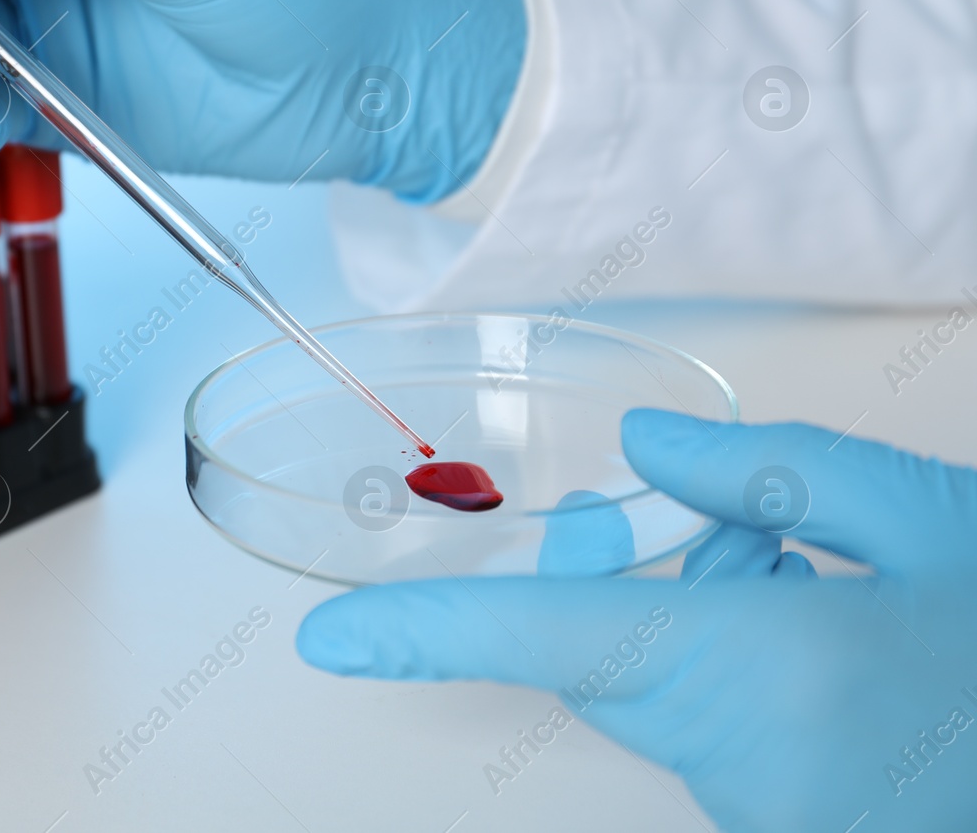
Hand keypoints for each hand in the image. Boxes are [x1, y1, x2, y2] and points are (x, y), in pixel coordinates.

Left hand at [297, 410, 976, 831]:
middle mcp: (737, 761)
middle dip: (625, 574)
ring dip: (703, 612)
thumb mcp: (933, 524)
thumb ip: (774, 474)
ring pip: (662, 688)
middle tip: (717, 520)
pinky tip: (825, 631)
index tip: (328, 640)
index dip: (422, 635)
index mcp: (760, 669)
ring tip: (816, 572)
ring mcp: (758, 812)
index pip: (547, 644)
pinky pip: (713, 733)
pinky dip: (738, 665)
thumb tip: (649, 450)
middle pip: (606, 651)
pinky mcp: (782, 828)